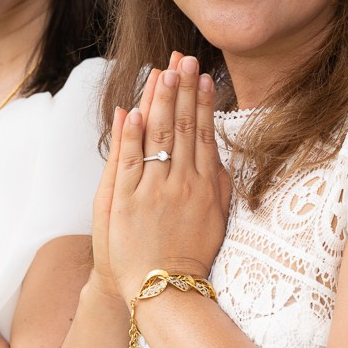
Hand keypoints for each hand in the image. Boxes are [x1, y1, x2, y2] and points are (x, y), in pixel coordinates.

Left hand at [107, 54, 231, 303]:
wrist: (164, 288)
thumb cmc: (191, 255)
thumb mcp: (217, 219)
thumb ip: (220, 185)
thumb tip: (219, 155)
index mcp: (205, 186)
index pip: (204, 134)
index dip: (203, 102)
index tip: (202, 76)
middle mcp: (182, 183)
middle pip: (183, 127)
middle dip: (182, 90)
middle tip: (183, 59)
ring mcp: (154, 191)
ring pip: (159, 138)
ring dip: (160, 101)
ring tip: (163, 72)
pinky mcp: (127, 201)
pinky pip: (130, 162)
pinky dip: (131, 135)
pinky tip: (135, 110)